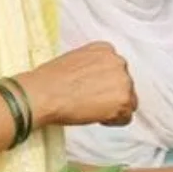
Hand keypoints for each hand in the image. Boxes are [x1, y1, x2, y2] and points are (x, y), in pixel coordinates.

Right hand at [19, 42, 137, 127]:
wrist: (44, 94)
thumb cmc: (51, 81)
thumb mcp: (74, 61)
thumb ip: (92, 67)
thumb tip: (96, 81)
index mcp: (105, 49)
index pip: (116, 69)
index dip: (105, 84)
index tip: (94, 91)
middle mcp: (118, 61)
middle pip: (124, 85)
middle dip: (111, 96)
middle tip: (92, 104)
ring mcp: (123, 80)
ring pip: (128, 101)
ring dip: (113, 109)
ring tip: (92, 111)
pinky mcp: (123, 100)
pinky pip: (127, 117)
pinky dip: (114, 121)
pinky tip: (97, 118)